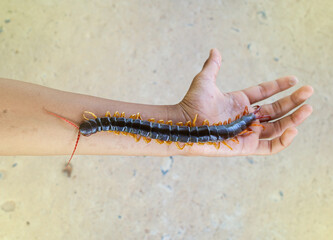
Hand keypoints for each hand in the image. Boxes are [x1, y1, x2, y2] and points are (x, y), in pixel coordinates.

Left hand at [176, 49, 312, 155]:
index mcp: (239, 102)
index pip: (265, 93)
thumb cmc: (192, 103)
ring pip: (276, 127)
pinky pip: (269, 147)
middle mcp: (245, 117)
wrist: (184, 124)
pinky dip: (283, 141)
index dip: (280, 86)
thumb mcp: (205, 81)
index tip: (294, 79)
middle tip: (309, 91)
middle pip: (275, 110)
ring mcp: (246, 132)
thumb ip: (213, 66)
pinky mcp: (245, 147)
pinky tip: (293, 129)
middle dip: (293, 101)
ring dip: (293, 119)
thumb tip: (215, 50)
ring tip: (307, 108)